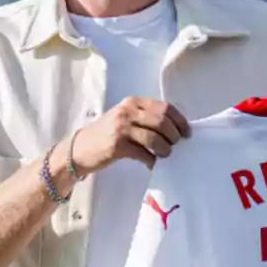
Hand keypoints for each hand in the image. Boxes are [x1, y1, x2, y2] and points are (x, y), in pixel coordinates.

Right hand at [69, 97, 190, 172]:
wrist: (79, 149)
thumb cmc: (106, 134)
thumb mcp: (125, 118)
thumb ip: (146, 118)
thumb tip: (175, 130)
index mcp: (133, 102)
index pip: (165, 107)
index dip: (180, 121)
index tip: (187, 133)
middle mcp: (127, 111)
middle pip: (162, 121)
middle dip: (174, 136)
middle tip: (176, 146)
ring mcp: (121, 127)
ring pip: (155, 138)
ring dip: (165, 149)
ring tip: (165, 155)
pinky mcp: (117, 145)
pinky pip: (144, 153)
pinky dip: (152, 161)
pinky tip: (152, 165)